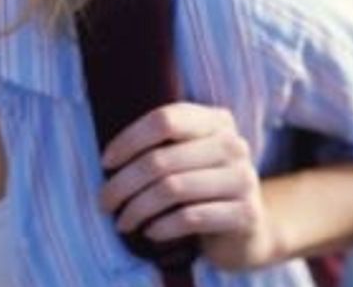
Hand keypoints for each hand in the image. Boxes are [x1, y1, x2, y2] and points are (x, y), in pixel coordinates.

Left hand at [98, 102, 280, 270]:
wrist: (248, 230)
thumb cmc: (202, 188)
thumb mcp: (187, 158)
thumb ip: (161, 145)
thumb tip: (110, 158)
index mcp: (216, 121)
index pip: (165, 120)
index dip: (130, 140)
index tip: (106, 162)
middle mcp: (234, 145)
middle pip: (162, 159)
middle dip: (124, 183)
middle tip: (104, 202)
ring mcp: (243, 178)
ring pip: (172, 189)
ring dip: (137, 208)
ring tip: (122, 221)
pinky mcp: (245, 214)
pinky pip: (190, 217)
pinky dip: (162, 226)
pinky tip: (150, 232)